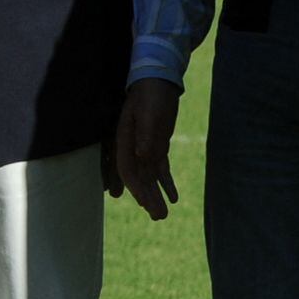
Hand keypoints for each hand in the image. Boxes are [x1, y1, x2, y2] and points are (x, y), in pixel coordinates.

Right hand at [110, 79, 180, 221]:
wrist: (157, 80)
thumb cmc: (151, 95)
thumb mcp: (149, 113)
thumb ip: (145, 134)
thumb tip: (142, 155)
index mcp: (125, 140)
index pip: (128, 170)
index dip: (136, 188)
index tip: (146, 204)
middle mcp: (131, 147)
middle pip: (138, 178)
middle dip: (147, 198)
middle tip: (159, 217)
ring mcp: (143, 147)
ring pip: (148, 176)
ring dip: (155, 194)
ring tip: (163, 214)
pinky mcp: (156, 145)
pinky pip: (159, 169)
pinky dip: (165, 183)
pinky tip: (173, 197)